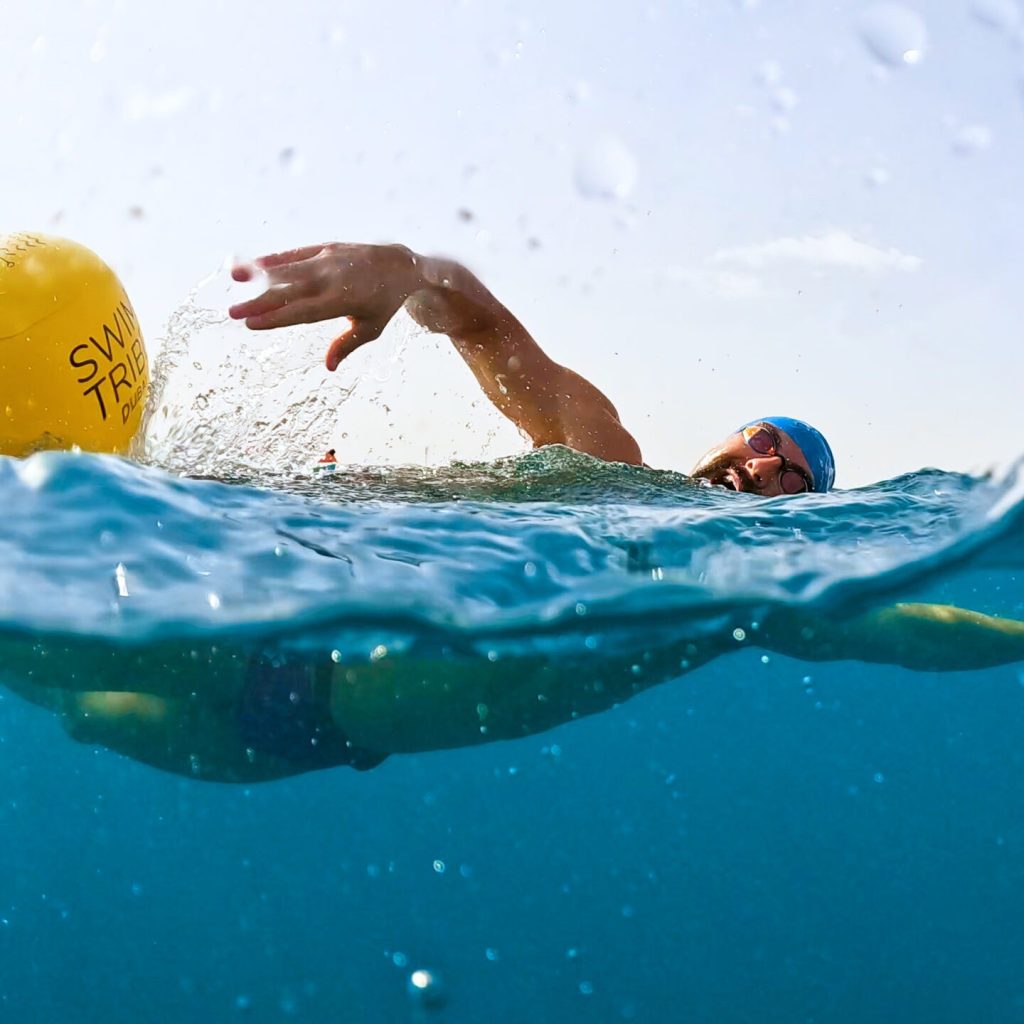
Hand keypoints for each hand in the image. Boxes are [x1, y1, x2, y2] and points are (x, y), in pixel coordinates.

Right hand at [228, 242, 421, 370]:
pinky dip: (276, 259)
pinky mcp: (325, 248)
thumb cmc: (382, 303)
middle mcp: (332, 279)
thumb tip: (329, 367)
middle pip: (289, 292)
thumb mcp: (370, 328)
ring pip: (288, 268)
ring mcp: (327, 261)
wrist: (399, 265)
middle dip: (260, 303)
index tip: (253, 325)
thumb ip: (347, 344)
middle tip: (233, 313)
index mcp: (342, 301)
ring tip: (235, 276)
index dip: (276, 319)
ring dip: (259, 272)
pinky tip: (255, 264)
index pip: (303, 312)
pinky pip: (296, 254)